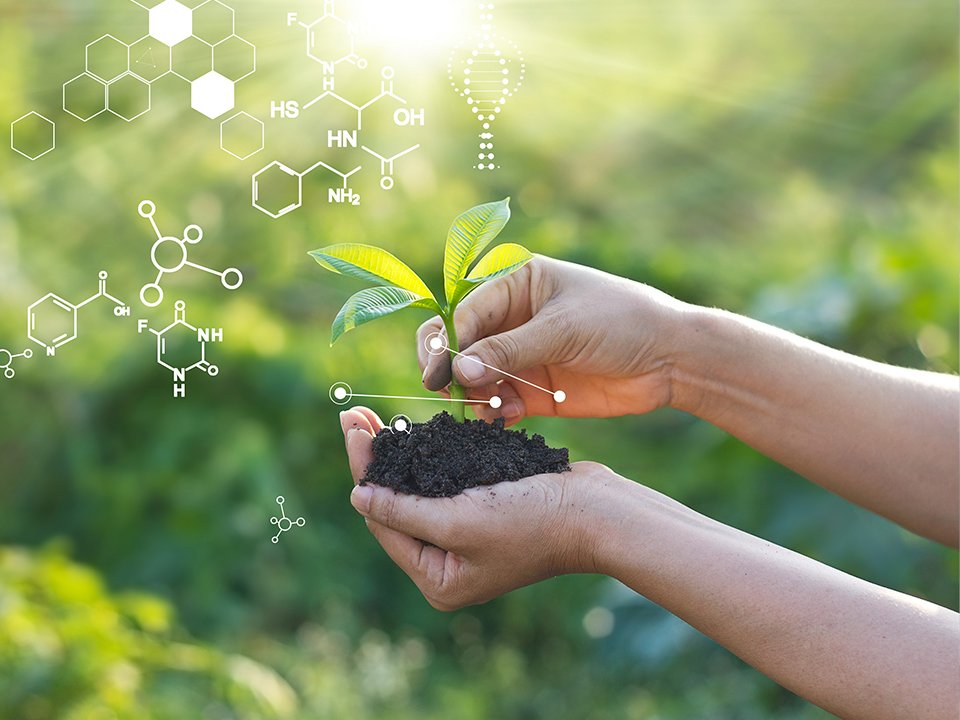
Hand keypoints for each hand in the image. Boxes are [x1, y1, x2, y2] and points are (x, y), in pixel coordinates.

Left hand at [339, 407, 612, 609]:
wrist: (596, 510)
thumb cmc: (532, 522)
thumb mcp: (460, 521)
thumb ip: (405, 511)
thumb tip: (356, 498)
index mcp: (438, 579)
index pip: (383, 520)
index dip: (363, 472)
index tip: (349, 426)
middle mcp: (448, 561)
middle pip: (396, 504)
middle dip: (375, 459)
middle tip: (352, 415)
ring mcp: (467, 535)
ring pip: (418, 489)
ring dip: (397, 453)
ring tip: (371, 418)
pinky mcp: (485, 508)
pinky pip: (444, 481)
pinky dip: (427, 455)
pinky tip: (410, 429)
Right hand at [417, 256, 689, 424]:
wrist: (670, 359)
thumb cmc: (620, 322)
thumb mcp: (563, 329)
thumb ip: (510, 349)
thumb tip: (459, 369)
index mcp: (515, 284)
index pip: (464, 312)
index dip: (446, 342)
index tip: (439, 372)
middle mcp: (511, 319)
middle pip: (459, 344)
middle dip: (450, 368)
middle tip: (449, 393)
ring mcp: (520, 356)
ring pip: (474, 378)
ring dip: (472, 395)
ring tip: (487, 409)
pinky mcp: (533, 391)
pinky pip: (498, 403)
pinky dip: (494, 413)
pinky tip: (505, 418)